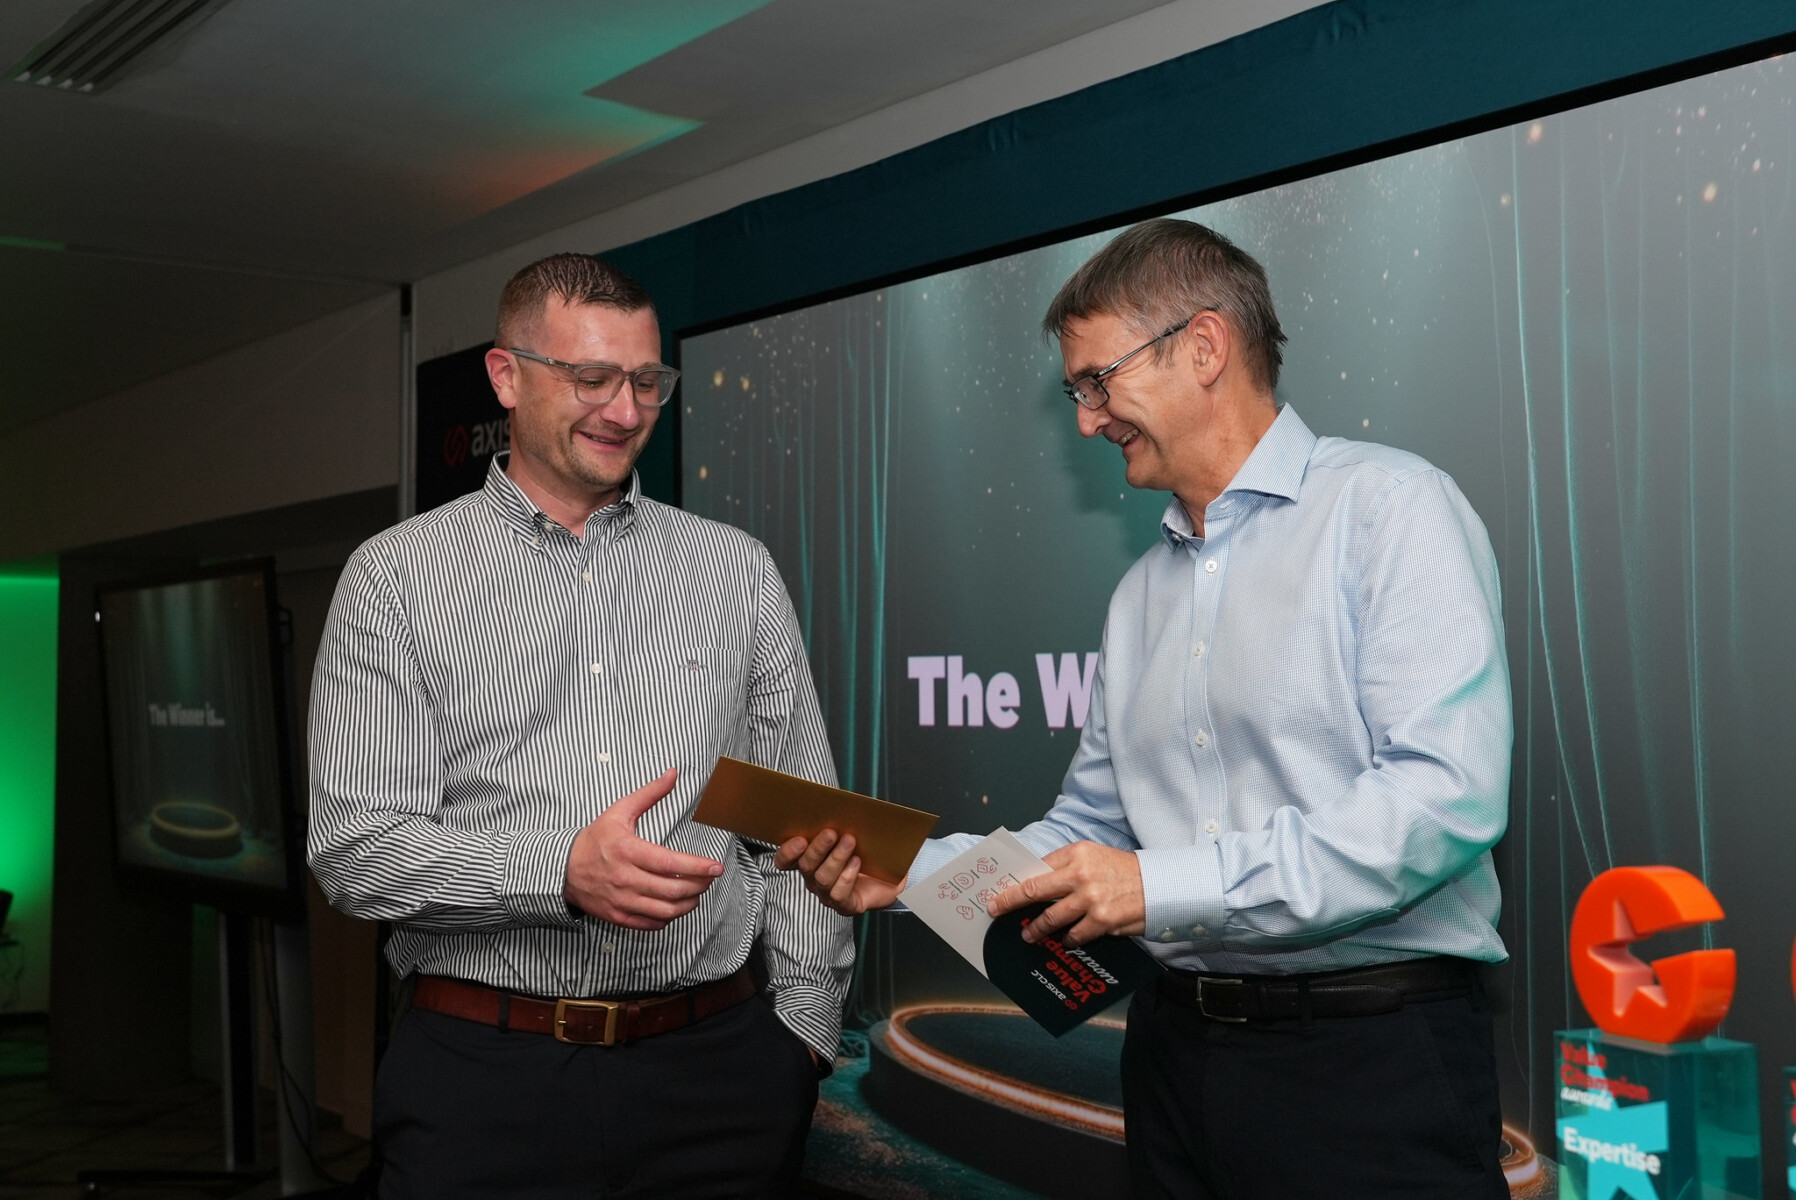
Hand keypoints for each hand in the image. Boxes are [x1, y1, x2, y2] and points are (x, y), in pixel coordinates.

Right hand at [564, 768, 723, 929]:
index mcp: (629, 851)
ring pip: (666, 910)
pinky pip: (651, 923)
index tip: (716, 867)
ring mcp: (622, 900)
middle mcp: (626, 878)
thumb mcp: (620, 811)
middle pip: (674, 890)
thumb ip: (649, 793)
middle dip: (699, 885)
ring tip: (697, 893)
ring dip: (688, 904)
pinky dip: (669, 918)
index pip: (671, 863)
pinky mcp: (619, 916)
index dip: (698, 867)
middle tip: (709, 878)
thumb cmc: (594, 840)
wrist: (562, 869)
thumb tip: (672, 774)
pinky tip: (675, 906)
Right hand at [775, 829, 904, 916]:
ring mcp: (827, 894)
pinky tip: (857, 862)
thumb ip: (840, 822)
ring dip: (836, 858)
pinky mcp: (845, 905)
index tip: (799, 839)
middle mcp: (814, 879)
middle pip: (806, 866)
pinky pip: (839, 894)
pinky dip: (847, 876)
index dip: (787, 851)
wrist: (889, 880)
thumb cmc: (868, 855)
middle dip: (817, 848)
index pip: (785, 860)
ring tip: (850, 841)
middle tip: (831, 833)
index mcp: (810, 861)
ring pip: (822, 878)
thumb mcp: (853, 834)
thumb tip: (837, 801)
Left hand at [986, 841, 1145, 946]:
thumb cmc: (1123, 871)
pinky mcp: (1102, 920)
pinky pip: (1074, 935)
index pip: (1036, 869)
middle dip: (1010, 902)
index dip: (1015, 883)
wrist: (1159, 885)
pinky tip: (1065, 940)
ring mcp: (1090, 898)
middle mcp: (1080, 874)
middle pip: (1034, 890)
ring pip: (1051, 918)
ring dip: (1037, 929)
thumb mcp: (1093, 857)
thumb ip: (1065, 866)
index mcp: (1076, 853)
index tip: (1000, 892)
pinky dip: (1067, 939)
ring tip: (1029, 934)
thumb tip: (1034, 882)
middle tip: (996, 910)